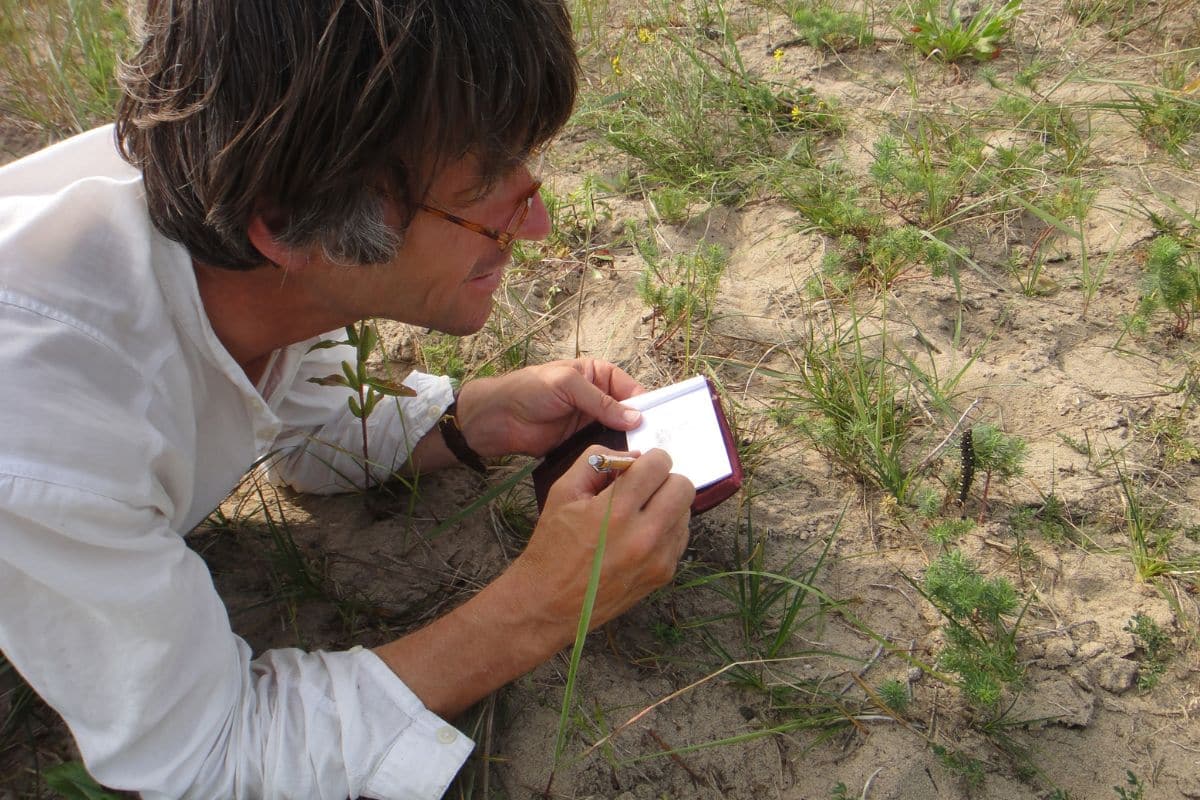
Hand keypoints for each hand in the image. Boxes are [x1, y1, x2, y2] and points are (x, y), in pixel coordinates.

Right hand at [371, 446, 693, 717]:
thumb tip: (632, 455)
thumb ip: (596, 460)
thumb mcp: (563, 491)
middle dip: (664, 479)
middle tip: (643, 487)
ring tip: (639, 513)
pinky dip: (666, 529)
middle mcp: (644, 535)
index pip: (659, 464)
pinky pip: (680, 537)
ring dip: (667, 504)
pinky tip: (641, 534)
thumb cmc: (552, 544)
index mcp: (616, 510)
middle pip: (684, 486)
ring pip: (686, 512)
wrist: (549, 602)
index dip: (649, 458)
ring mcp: (658, 558)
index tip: (637, 466)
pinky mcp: (663, 576)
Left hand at [455, 359, 644, 458]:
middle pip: (630, 413)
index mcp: (598, 375)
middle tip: (660, 445)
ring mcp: (591, 422)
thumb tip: (635, 418)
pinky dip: (615, 456)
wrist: (497, 418)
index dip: (647, 405)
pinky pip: (605, 449)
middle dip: (643, 426)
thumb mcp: (568, 385)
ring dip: (631, 444)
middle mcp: (599, 398)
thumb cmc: (529, 390)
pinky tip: (627, 467)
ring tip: (649, 459)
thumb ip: (601, 401)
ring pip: (620, 433)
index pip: (633, 389)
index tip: (662, 423)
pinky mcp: (582, 444)